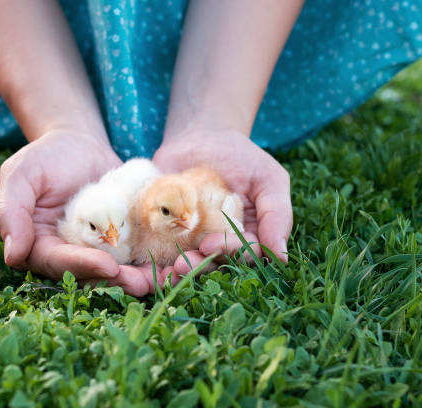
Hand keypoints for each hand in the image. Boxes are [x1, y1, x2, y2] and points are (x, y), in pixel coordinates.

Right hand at [0, 130, 161, 296]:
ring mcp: (97, 249)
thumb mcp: (21, 175)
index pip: (59, 263)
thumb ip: (12, 212)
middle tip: (142, 283)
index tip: (109, 267)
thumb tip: (12, 254)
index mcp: (40, 245)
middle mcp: (69, 253)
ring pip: (117, 271)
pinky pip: (136, 255)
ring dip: (137, 278)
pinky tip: (172, 265)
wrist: (79, 142)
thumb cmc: (45, 156)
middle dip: (116, 282)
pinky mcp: (121, 240)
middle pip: (90, 275)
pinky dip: (153, 262)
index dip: (82, 267)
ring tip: (160, 279)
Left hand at [151, 128, 292, 280]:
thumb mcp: (267, 179)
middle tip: (183, 263)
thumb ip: (276, 215)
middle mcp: (218, 245)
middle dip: (197, 267)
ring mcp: (189, 242)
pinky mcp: (162, 234)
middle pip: (210, 264)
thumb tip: (282, 257)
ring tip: (164, 272)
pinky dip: (148, 265)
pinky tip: (139, 267)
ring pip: (183, 266)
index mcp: (247, 238)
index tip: (210, 245)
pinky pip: (156, 254)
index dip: (227, 254)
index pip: (241, 255)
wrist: (200, 137)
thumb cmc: (240, 157)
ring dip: (173, 273)